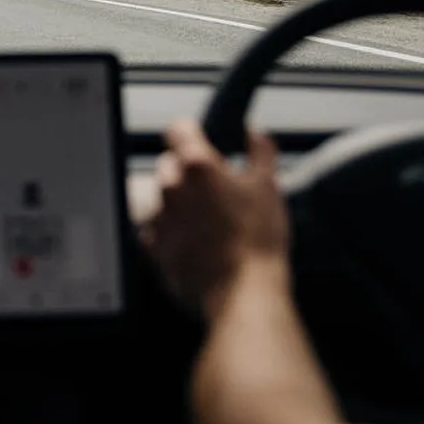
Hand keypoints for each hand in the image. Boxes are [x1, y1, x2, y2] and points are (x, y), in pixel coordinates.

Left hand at [142, 119, 288, 319]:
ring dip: (177, 201)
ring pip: (161, 196)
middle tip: (214, 190)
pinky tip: (193, 240)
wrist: (244, 294)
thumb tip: (254, 133)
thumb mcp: (269, 186)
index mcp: (197, 166)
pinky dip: (169, 229)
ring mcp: (159, 217)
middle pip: (169, 163)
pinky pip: (154, 228)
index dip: (191, 133)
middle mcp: (171, 186)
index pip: (178, 129)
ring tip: (205, 220)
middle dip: (187, 171)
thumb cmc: (259, 239)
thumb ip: (260, 151)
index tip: (202, 142)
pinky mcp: (154, 246)